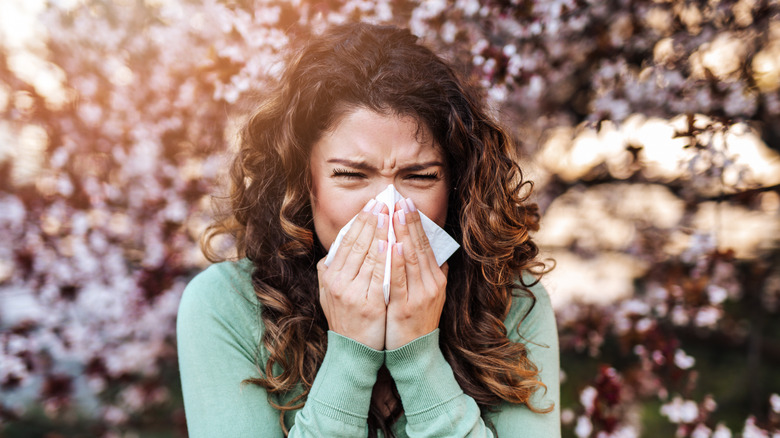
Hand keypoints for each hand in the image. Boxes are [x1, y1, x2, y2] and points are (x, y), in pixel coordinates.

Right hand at [317, 199, 389, 349]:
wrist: (353, 352)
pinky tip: (392, 244)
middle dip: (371, 220)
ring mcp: (353, 294)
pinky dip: (385, 259)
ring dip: (380, 232)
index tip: (371, 204)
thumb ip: (330, 271)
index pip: (346, 242)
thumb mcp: (329, 294)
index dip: (359, 221)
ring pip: (368, 256)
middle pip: (356, 244)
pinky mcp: (369, 305)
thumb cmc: (345, 320)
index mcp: (329, 277)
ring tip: (390, 214)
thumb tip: (333, 250)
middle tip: (383, 201)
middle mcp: (338, 283)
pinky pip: (378, 277)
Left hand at [385, 198, 448, 349]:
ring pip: (412, 259)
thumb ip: (432, 274)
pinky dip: (398, 262)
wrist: (415, 353)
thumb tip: (436, 254)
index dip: (416, 224)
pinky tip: (393, 246)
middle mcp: (431, 284)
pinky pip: (401, 281)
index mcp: (436, 278)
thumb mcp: (430, 296)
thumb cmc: (416, 322)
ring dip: (403, 235)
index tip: (406, 203)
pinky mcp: (406, 307)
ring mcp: (420, 295)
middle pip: (420, 247)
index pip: (425, 245)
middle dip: (410, 222)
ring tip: (396, 214)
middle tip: (401, 200)